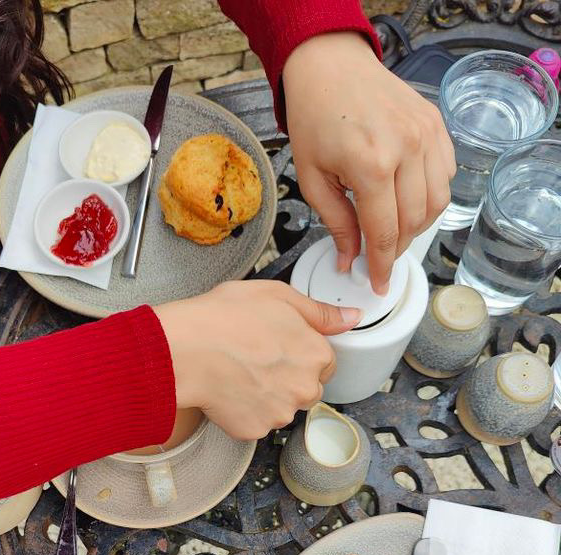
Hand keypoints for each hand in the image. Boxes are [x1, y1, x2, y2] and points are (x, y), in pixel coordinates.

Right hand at [155, 280, 359, 440]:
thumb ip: (319, 311)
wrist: (185, 350)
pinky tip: (228, 390)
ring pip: (282, 409)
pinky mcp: (255, 430)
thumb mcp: (277, 296)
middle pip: (306, 389)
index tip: (278, 347)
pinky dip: (244, 411)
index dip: (300, 352)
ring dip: (267, 397)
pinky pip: (256, 423)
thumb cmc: (224, 318)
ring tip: (239, 374)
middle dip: (288, 378)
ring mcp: (280, 413)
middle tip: (256, 360)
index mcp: (316, 355)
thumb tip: (351, 318)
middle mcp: (305, 389)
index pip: (325, 363)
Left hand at [283, 31, 455, 293]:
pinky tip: (408, 200)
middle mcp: (406, 149)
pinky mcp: (435, 125)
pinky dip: (430, 196)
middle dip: (398, 248)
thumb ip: (336, 223)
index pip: (385, 232)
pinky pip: (445, 175)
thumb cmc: (314, 119)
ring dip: (417, 226)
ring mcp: (426, 135)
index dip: (383, 265)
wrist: (330, 66)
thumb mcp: (312, 178)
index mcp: (371, 165)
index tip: (380, 284)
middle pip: (414, 222)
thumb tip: (350, 260)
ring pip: (437, 203)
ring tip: (393, 231)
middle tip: (380, 258)